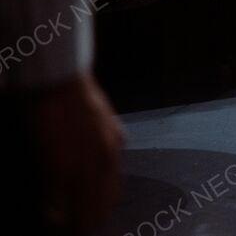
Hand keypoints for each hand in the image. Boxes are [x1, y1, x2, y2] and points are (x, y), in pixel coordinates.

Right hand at [33, 73, 124, 234]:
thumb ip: (112, 134)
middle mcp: (103, 159)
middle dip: (89, 221)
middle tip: (82, 232)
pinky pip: (58, 198)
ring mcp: (81, 163)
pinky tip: (51, 217)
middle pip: (99, 204)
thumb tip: (117, 143)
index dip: (102, 208)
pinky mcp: (59, 164)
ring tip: (66, 230)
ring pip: (81, 206)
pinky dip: (54, 211)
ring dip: (73, 222)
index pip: (113, 190)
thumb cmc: (78, 97)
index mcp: (114, 147)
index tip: (95, 220)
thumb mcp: (105, 116)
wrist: (61, 81)